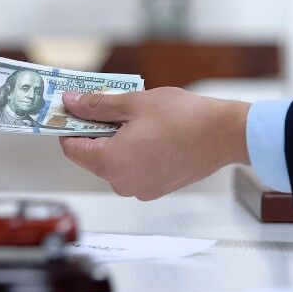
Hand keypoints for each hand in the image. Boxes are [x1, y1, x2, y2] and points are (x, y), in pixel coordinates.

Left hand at [59, 87, 249, 200]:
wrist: (224, 134)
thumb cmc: (182, 117)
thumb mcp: (132, 103)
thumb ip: (96, 105)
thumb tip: (71, 103)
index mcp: (110, 163)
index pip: (72, 149)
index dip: (68, 127)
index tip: (70, 111)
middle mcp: (121, 183)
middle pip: (92, 156)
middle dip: (94, 131)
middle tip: (106, 107)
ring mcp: (140, 189)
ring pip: (113, 163)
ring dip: (115, 141)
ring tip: (132, 118)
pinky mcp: (156, 189)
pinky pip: (132, 169)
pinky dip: (132, 152)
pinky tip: (147, 133)